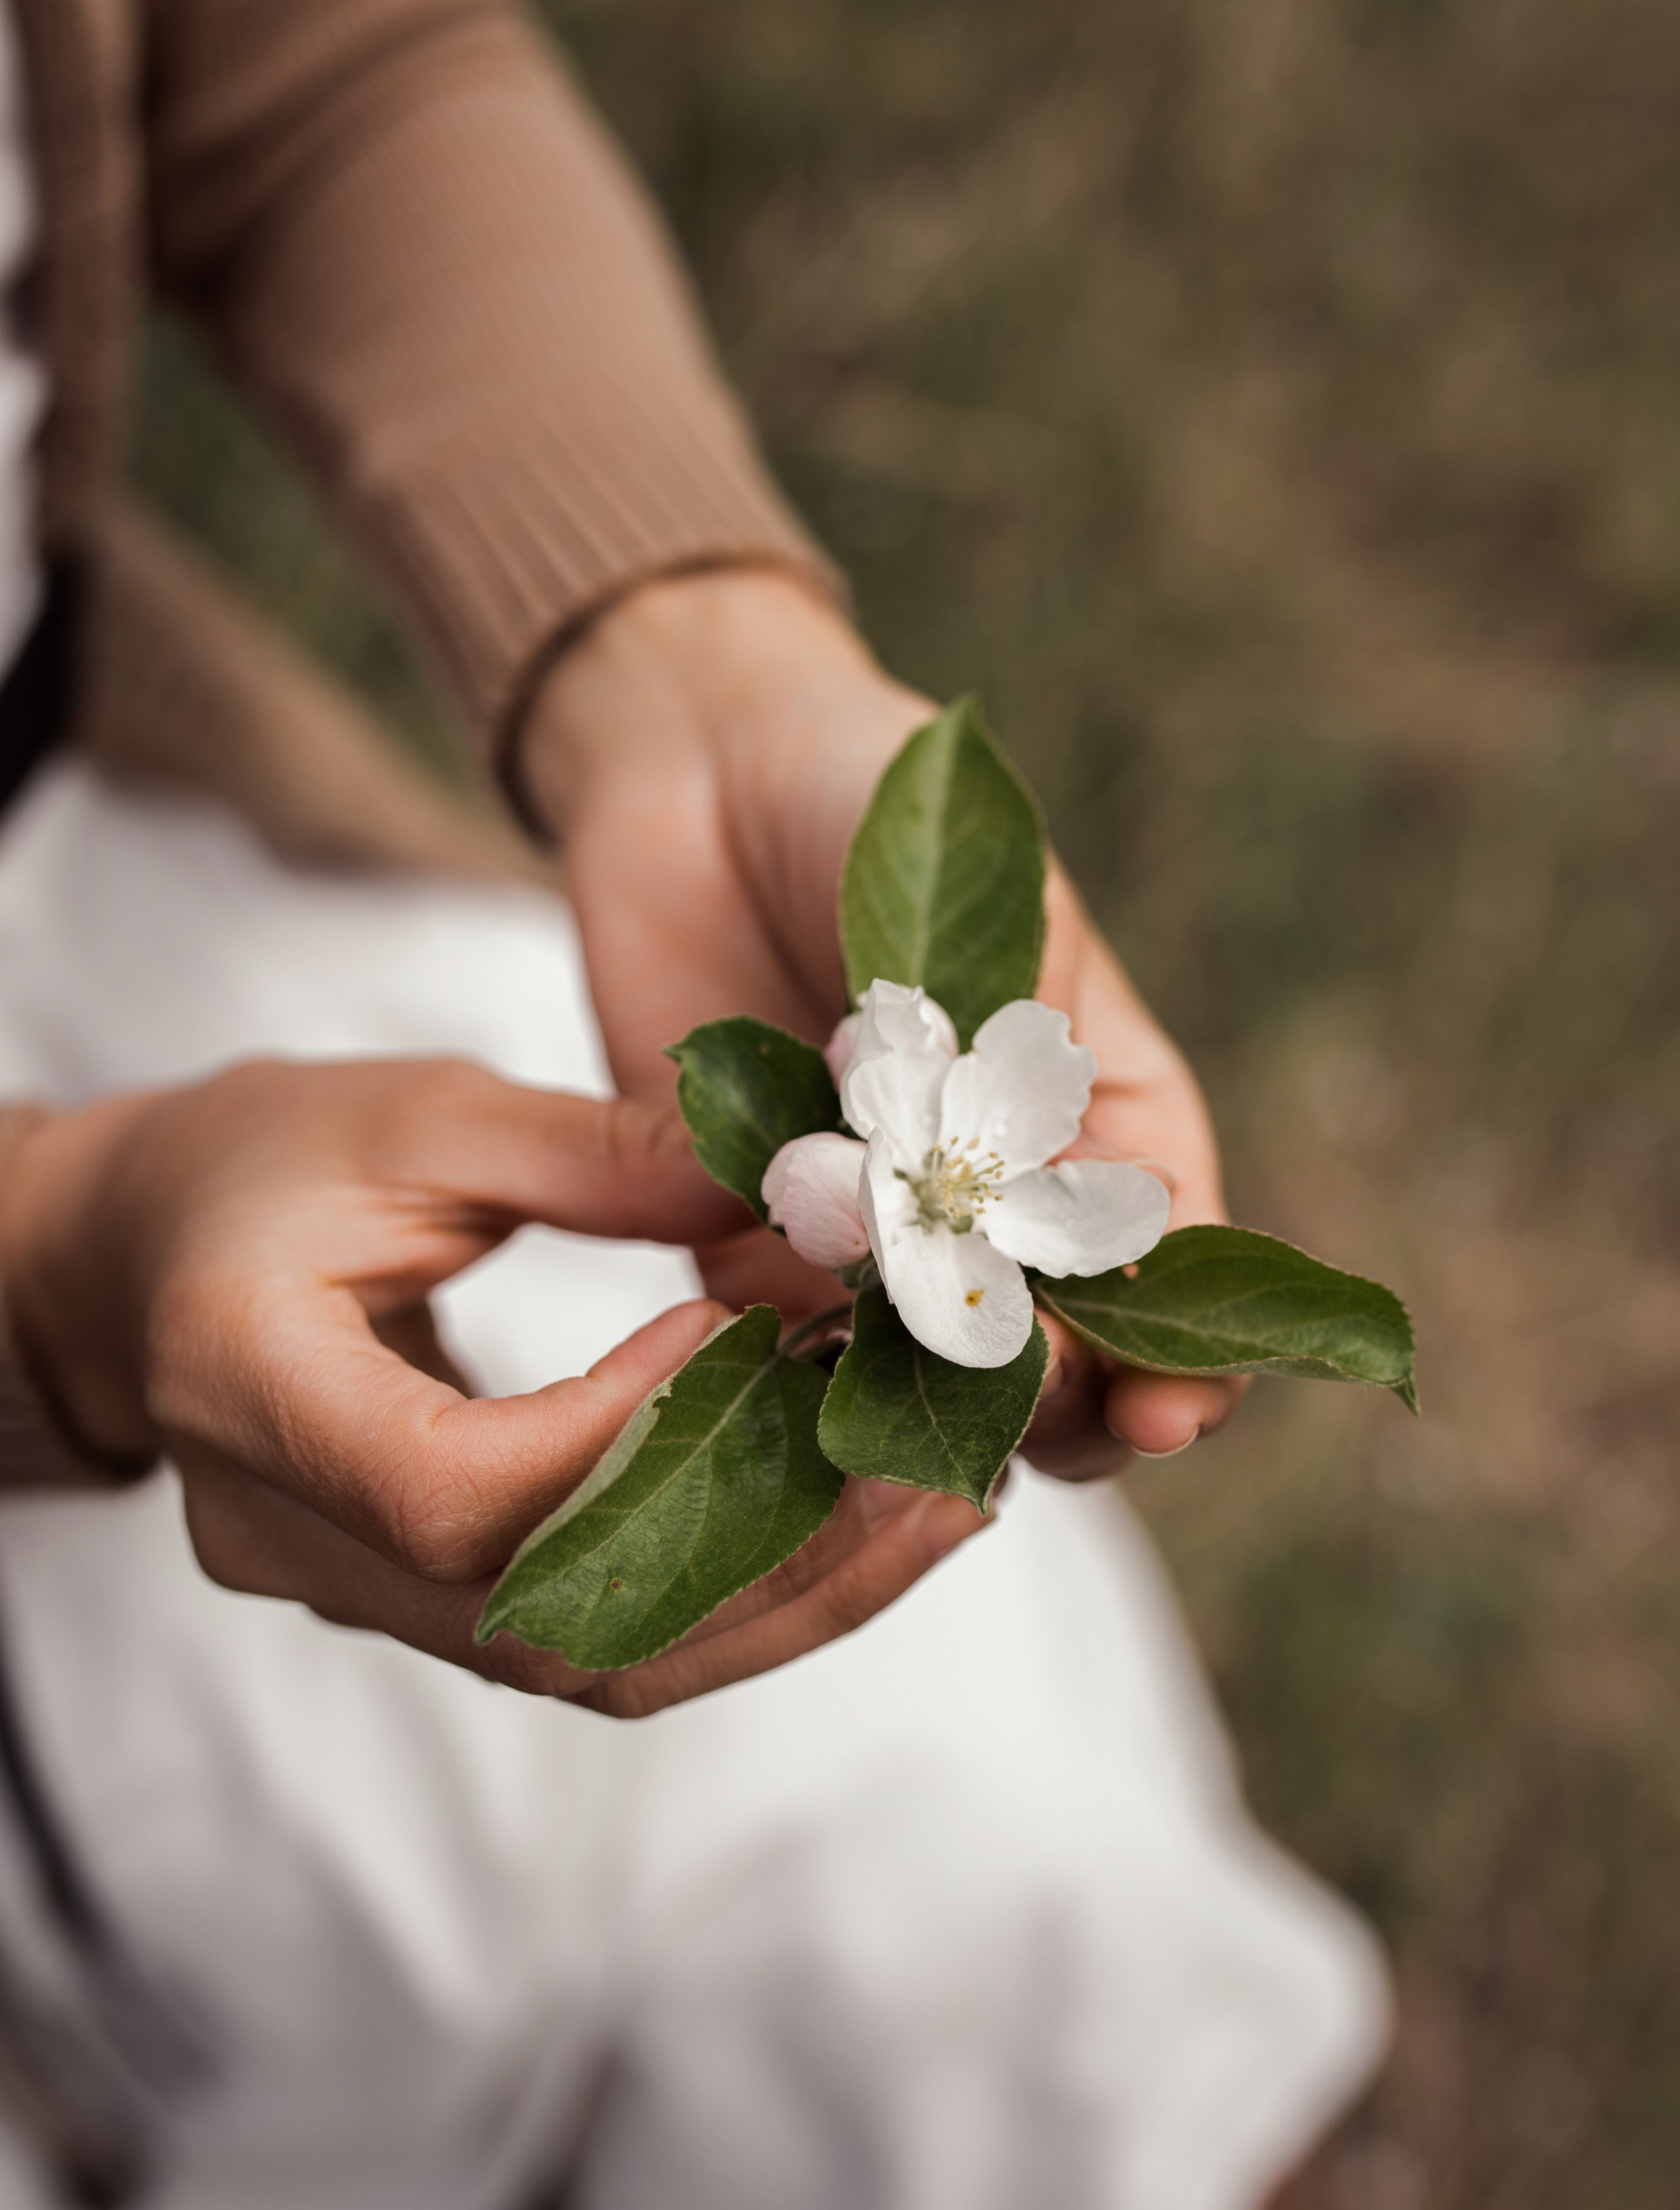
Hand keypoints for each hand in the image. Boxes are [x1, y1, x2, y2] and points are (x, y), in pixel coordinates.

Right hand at [0, 1061, 981, 1713]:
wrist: (132, 1264)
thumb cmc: (246, 1165)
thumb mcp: (406, 1113)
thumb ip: (589, 1151)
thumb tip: (788, 1176)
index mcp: (249, 1388)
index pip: (451, 1490)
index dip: (624, 1438)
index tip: (755, 1345)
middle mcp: (292, 1535)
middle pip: (549, 1617)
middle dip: (766, 1552)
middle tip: (934, 1473)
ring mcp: (351, 1593)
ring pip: (590, 1661)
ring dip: (779, 1596)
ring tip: (930, 1511)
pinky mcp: (418, 1605)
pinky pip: (588, 1637)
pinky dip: (727, 1590)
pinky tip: (842, 1524)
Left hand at [521, 569, 1243, 1475]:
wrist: (700, 772)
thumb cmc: (883, 812)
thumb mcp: (998, 917)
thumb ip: (1018, 1070)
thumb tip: (1005, 1213)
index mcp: (1103, 1122)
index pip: (1173, 1272)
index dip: (1183, 1358)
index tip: (1166, 1412)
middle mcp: (998, 1203)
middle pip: (1062, 1363)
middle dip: (1057, 1412)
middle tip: (1021, 1410)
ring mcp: (874, 1238)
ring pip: (926, 1388)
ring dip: (925, 1425)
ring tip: (912, 1437)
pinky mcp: (750, 1248)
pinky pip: (780, 1356)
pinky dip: (792, 1393)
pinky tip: (788, 1402)